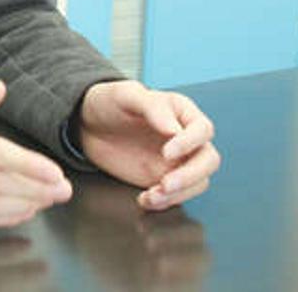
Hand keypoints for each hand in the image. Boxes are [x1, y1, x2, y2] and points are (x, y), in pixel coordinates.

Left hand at [78, 80, 219, 210]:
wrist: (89, 125)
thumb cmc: (109, 102)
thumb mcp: (125, 95)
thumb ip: (151, 106)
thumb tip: (174, 130)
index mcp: (181, 112)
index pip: (202, 129)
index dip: (189, 143)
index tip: (167, 152)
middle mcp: (185, 138)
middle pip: (208, 160)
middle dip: (190, 176)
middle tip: (165, 184)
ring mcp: (177, 161)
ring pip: (198, 182)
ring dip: (179, 194)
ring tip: (151, 196)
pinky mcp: (164, 178)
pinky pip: (177, 195)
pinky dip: (165, 202)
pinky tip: (145, 199)